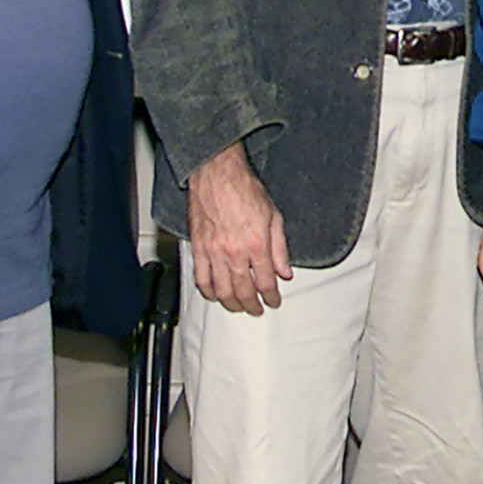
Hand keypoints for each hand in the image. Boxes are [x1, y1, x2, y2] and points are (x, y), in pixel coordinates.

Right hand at [186, 142, 293, 314]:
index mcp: (257, 244)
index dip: (271, 297)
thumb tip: (285, 272)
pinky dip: (208, 292)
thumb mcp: (273, 216)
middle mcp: (235, 252)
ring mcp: (214, 252)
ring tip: (239, 307)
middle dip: (253, 305)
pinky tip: (215, 296)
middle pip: (244, 292)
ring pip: (222, 291)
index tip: (274, 301)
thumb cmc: (245, 189)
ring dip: (232, 304)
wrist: (217, 174)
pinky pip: (201, 279)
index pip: (266, 282)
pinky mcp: (198, 249)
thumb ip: (280, 248)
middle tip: (257, 309)